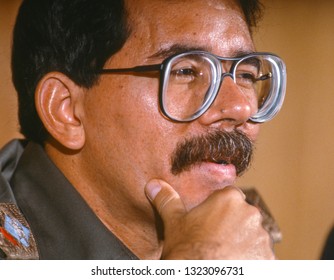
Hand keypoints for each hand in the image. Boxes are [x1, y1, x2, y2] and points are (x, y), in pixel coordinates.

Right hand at [145, 179, 274, 259]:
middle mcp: (250, 214)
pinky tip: (234, 264)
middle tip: (215, 240)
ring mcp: (261, 238)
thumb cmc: (186, 250)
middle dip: (232, 225)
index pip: (229, 197)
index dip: (218, 210)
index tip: (210, 222)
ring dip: (243, 243)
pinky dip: (251, 260)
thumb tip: (154, 184)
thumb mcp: (173, 223)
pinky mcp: (268, 259)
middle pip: (242, 215)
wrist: (199, 277)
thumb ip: (167, 200)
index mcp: (229, 199)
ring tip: (224, 255)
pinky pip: (260, 255)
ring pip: (252, 236)